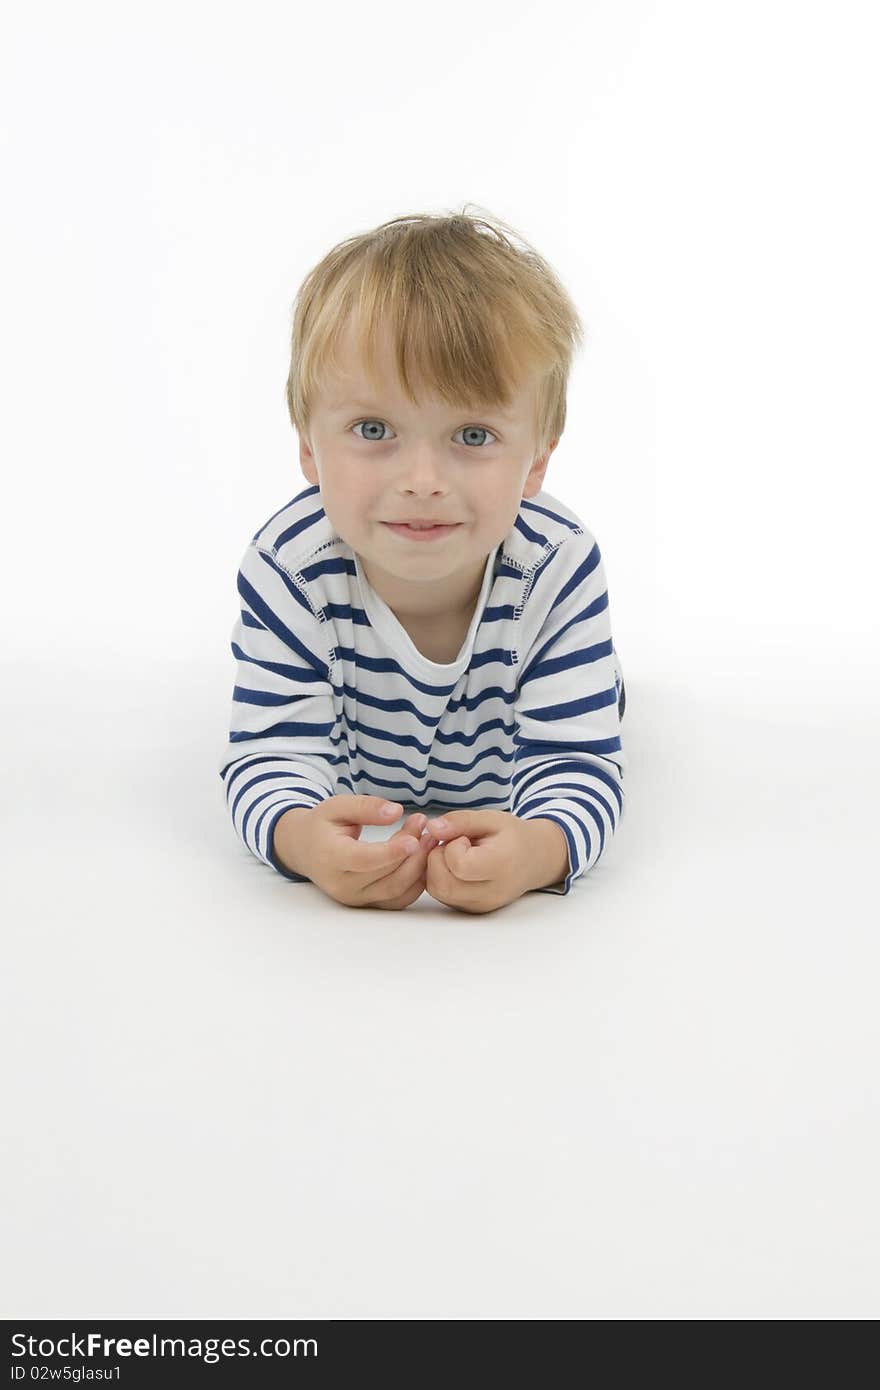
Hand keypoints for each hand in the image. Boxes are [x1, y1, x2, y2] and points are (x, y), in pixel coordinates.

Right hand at [272, 796, 441, 909]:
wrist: (306, 850)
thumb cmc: (322, 826)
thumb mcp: (337, 807)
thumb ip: (365, 807)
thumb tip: (396, 812)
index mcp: (330, 858)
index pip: (363, 859)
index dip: (391, 851)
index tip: (414, 839)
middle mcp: (342, 884)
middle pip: (385, 874)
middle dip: (412, 851)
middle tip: (425, 826)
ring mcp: (355, 898)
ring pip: (396, 889)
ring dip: (418, 866)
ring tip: (428, 839)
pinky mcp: (367, 904)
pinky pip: (398, 900)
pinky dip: (416, 883)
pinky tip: (423, 859)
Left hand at [422, 809, 557, 913]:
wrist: (534, 860)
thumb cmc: (512, 837)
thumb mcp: (491, 818)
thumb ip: (461, 821)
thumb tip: (432, 828)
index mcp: (501, 866)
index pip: (459, 865)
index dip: (452, 846)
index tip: (464, 838)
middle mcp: (491, 893)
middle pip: (442, 883)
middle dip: (436, 857)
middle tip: (453, 844)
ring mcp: (480, 905)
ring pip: (437, 890)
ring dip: (435, 867)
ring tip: (454, 853)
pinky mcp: (472, 910)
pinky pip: (441, 895)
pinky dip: (439, 877)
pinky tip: (454, 865)